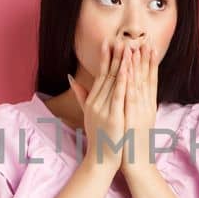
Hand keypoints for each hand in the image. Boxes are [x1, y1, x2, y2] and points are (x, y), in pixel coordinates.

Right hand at [66, 37, 128, 171]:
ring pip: (113, 82)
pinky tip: (128, 69)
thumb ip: (81, 95)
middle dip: (114, 55)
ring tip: (126, 47)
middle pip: (107, 75)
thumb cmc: (98, 137)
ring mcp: (104, 109)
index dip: (105, 58)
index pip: (100, 75)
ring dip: (120, 63)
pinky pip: (118, 96)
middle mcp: (96, 103)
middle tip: (119, 37)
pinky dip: (123, 81)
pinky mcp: (113, 117)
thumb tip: (71, 78)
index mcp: (93, 101)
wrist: (100, 160)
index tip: (109, 42)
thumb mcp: (87, 114)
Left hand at [122, 43, 158, 172]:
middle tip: (147, 40)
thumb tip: (133, 98)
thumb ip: (135, 108)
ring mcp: (140, 111)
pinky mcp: (132, 116)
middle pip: (148, 78)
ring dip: (138, 64)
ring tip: (137, 47)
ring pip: (140, 83)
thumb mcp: (135, 123)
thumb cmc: (132, 144)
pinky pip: (130, 95)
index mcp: (147, 106)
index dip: (150, 63)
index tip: (150, 47)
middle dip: (147, 59)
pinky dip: (129, 81)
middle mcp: (146, 106)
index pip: (150, 80)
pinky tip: (127, 68)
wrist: (137, 163)